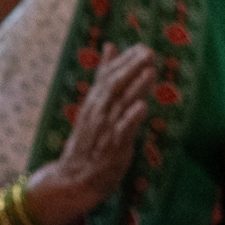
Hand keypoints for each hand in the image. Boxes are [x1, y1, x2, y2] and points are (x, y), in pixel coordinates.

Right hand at [27, 43, 157, 224]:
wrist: (74, 177)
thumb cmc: (89, 141)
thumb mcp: (95, 105)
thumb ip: (104, 78)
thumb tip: (110, 47)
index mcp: (94, 101)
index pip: (108, 76)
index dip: (125, 61)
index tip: (142, 47)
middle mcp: (97, 111)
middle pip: (115, 85)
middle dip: (132, 68)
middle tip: (149, 52)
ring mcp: (104, 129)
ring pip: (120, 104)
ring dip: (136, 88)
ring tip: (150, 72)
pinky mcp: (111, 147)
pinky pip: (121, 130)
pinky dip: (131, 117)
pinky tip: (142, 106)